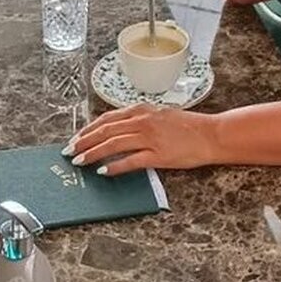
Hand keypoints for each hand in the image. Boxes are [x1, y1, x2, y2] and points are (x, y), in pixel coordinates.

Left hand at [64, 104, 218, 176]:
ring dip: (94, 153)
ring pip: (114, 144)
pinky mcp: (158, 155)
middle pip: (106, 130)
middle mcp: (143, 121)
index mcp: (142, 110)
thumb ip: (141, 119)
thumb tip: (120, 129)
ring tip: (80, 162)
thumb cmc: (188, 127)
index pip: (108, 118)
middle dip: (84, 141)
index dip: (89, 129)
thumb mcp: (161, 115)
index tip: (76, 138)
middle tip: (69, 152)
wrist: (211, 134)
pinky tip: (103, 171)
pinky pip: (131, 160)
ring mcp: (150, 137)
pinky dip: (115, 166)